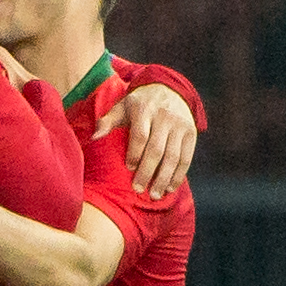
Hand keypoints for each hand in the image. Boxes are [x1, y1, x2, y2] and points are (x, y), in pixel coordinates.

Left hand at [98, 81, 199, 197]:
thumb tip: (94, 138)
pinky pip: (186, 157)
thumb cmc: (138, 105)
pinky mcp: (191, 133)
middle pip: (156, 149)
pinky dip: (178, 175)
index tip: (128, 168)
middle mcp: (165, 117)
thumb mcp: (121, 107)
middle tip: (138, 189)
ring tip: (154, 195)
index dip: (135, 153)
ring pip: (173, 156)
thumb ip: (107, 122)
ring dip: (164, 178)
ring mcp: (180, 125)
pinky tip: (170, 188)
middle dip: (147, 172)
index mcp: (145, 109)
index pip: (140, 135)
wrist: (169, 89)